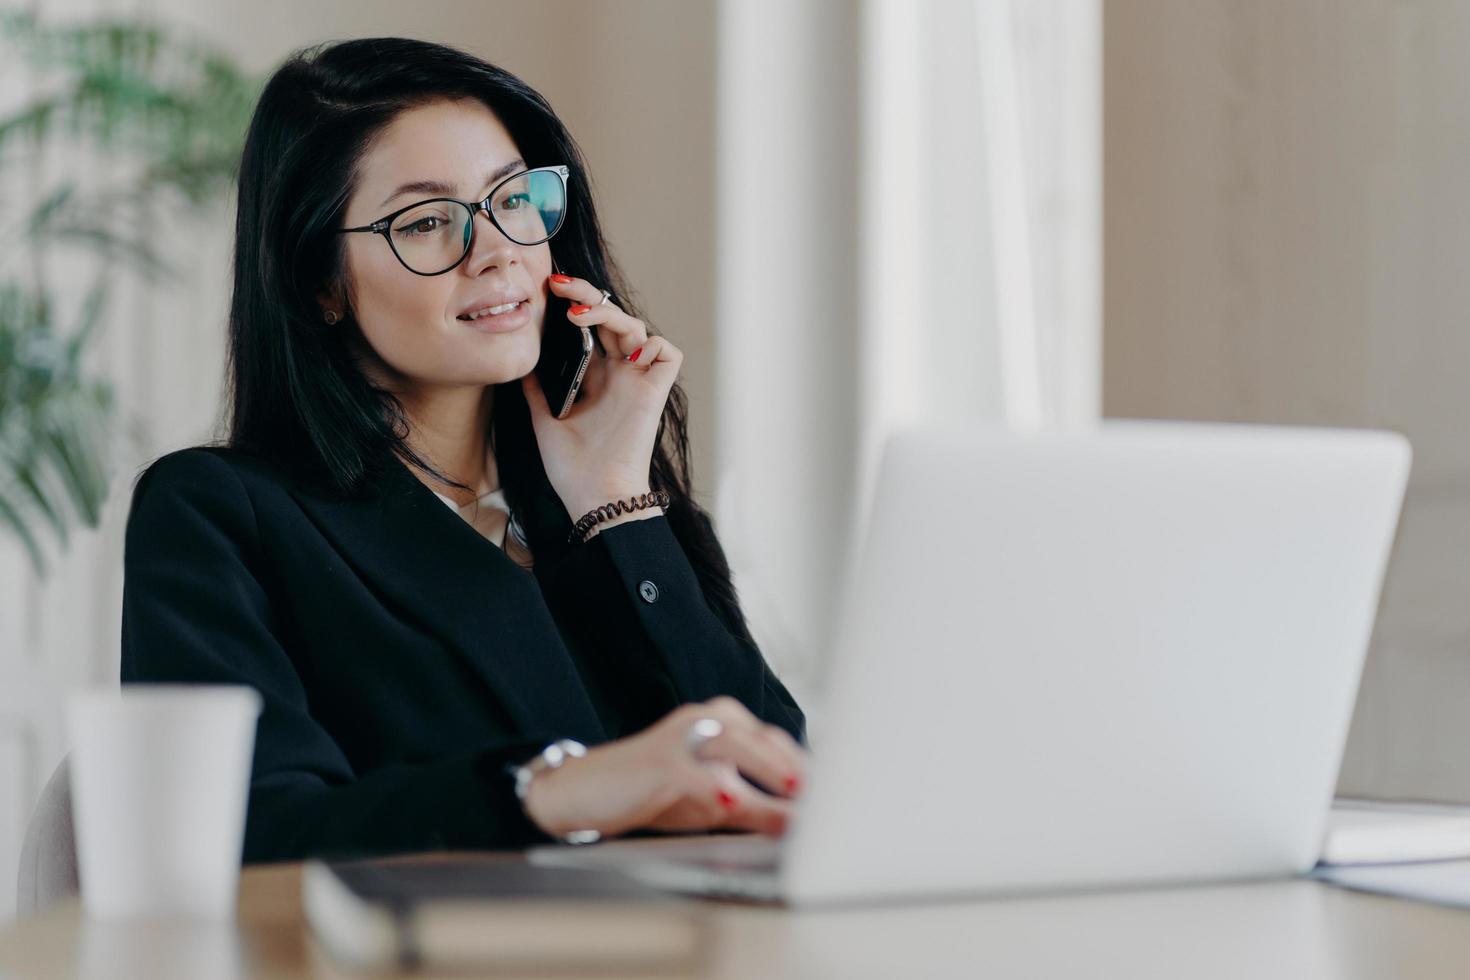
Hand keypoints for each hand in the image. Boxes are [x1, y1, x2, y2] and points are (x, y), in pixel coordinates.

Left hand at [520, 274, 681, 518]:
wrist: (593, 495)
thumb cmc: (572, 468)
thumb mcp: (545, 421)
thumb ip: (537, 392)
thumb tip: (523, 366)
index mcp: (597, 378)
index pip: (591, 329)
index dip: (575, 305)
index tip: (548, 290)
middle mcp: (619, 375)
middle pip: (612, 319)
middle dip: (587, 295)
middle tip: (559, 285)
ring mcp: (637, 382)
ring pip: (637, 328)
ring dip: (610, 314)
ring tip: (577, 316)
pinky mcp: (654, 393)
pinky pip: (668, 354)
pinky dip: (654, 343)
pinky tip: (623, 350)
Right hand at [522, 697, 808, 838]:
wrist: (585, 792)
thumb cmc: (654, 793)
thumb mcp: (713, 804)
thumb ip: (758, 809)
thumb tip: (802, 826)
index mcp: (727, 724)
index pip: (781, 745)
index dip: (810, 772)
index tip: (840, 798)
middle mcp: (709, 721)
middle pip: (765, 740)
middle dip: (798, 772)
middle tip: (830, 799)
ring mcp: (683, 736)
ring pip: (736, 746)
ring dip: (769, 771)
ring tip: (797, 794)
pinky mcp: (659, 760)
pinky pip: (693, 772)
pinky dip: (714, 787)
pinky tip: (731, 802)